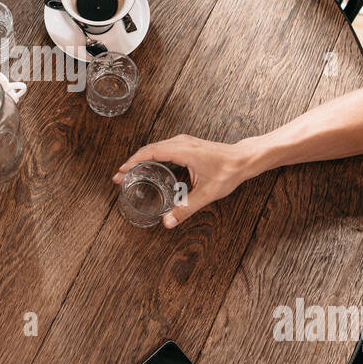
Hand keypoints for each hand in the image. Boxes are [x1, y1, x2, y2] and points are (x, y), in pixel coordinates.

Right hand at [113, 134, 263, 227]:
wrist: (244, 159)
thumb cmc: (229, 171)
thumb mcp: (207, 193)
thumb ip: (186, 208)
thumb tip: (168, 222)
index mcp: (183, 150)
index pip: (150, 152)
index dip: (132, 162)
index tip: (120, 172)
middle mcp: (181, 142)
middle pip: (149, 149)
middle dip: (131, 163)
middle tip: (118, 177)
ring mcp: (184, 142)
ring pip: (155, 147)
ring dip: (140, 159)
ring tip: (129, 172)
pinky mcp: (187, 145)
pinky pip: (163, 148)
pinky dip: (151, 156)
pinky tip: (148, 167)